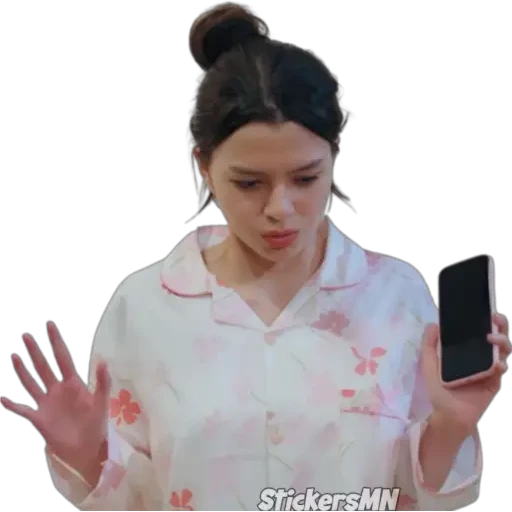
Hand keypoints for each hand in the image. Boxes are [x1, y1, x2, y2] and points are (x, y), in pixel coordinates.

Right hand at [1, 322, 110, 468]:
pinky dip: (13, 405)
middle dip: (35, 352)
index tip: (50, 326)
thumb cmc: (97, 424)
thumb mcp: (101, 401)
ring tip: (15, 357)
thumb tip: (103, 360)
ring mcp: (47, 404)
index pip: (62, 358)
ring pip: (32, 383)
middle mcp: (58, 390)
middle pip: (44, 367)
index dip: (56, 342)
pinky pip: (24, 410)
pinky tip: (3, 398)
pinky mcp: (40, 419)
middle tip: (26, 336)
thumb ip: (102, 381)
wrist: (87, 448)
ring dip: (23, 371)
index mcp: (73, 384)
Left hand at [421, 313, 509, 434]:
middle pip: (495, 337)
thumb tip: (433, 323)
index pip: (478, 331)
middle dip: (499, 326)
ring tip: (492, 338)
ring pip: (503, 351)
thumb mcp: (429, 363)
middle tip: (495, 318)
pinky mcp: (493, 382)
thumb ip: (429, 344)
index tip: (484, 309)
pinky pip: (500, 371)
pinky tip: (497, 363)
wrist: (447, 414)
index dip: (483, 319)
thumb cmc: (439, 388)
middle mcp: (480, 357)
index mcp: (466, 350)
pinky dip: (500, 365)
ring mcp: (489, 369)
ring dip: (502, 342)